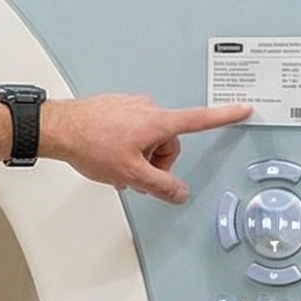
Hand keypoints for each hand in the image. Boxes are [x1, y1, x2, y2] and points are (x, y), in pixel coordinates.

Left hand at [44, 96, 248, 203]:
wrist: (58, 128)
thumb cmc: (90, 145)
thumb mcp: (131, 174)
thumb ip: (161, 186)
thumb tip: (180, 193)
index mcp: (157, 122)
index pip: (199, 119)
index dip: (224, 116)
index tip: (242, 109)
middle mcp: (147, 108)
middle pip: (168, 142)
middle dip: (156, 163)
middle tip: (135, 176)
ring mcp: (131, 106)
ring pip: (149, 139)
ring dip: (140, 157)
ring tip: (117, 166)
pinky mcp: (117, 108)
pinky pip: (133, 131)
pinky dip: (127, 146)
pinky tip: (108, 155)